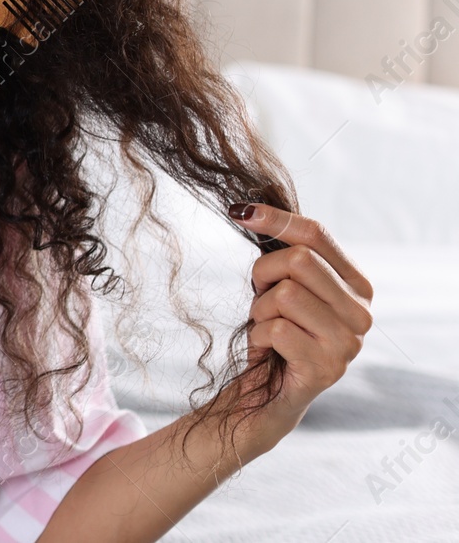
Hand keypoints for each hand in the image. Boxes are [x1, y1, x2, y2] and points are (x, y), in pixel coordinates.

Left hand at [224, 202, 374, 452]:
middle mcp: (362, 314)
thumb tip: (247, 209)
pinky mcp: (326, 369)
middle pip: (299, 260)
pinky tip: (269, 352)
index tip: (239, 212)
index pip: (317, 234)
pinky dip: (259, 336)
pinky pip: (276, 329)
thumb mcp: (281, 283)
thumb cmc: (274, 331)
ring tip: (268, 329)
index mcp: (358, 286)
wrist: (265, 394)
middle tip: (261, 299)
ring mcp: (349, 344)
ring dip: (260, 311)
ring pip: (284, 294)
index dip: (275, 219)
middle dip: (263, 274)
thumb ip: (284, 249)